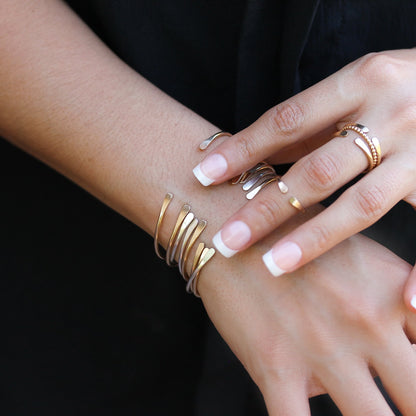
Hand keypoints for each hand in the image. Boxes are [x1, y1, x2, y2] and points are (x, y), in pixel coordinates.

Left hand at [192, 49, 415, 277]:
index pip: (287, 121)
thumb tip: (252, 156)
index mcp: (362, 81)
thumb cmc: (397, 86)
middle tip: (227, 239)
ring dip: (315, 240)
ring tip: (273, 266)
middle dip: (267, 208)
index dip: (243, 150)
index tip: (203, 175)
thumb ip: (309, 124)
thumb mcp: (353, 87)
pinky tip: (406, 300)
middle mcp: (393, 114)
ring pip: (363, 206)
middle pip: (317, 171)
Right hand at [199, 207, 415, 414]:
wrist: (233, 233)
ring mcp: (322, 350)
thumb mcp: (361, 256)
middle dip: (411, 405)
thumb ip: (398, 302)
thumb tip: (404, 351)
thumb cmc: (297, 241)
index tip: (411, 386)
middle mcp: (367, 325)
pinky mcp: (276, 368)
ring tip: (364, 409)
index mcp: (394, 295)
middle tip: (399, 402)